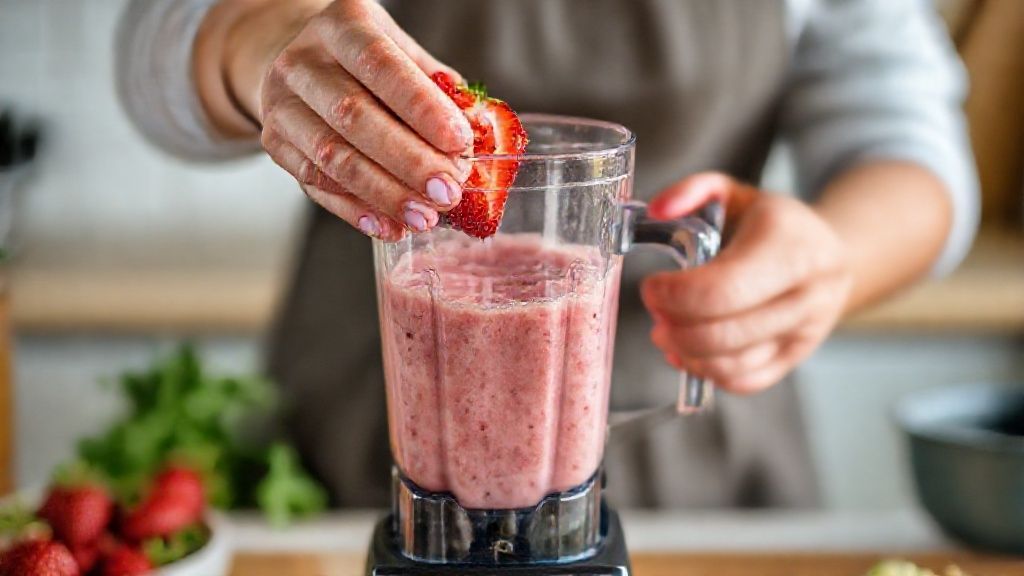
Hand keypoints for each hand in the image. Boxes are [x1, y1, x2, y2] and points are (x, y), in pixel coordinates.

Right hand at [226, 0, 473, 239]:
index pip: (381, 65)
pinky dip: (356, 211)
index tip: (459, 142)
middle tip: (448, 191)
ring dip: (384, 194)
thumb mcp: (402, 53)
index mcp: (342, 26)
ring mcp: (282, 104)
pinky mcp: (275, 144)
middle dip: (407, 161)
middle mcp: (303, 62)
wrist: (293, 58)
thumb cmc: (363, 60)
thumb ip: (439, 89)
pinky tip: (390, 226)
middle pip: (354, 117)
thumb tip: (480, 129)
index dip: (421, 107)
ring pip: (332, 158)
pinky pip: (315, 185)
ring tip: (424, 217)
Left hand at [641, 173, 852, 394]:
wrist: (829, 254)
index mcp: (791, 245)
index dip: (676, 296)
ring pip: (732, 364)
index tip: (652, 287)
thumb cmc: (771, 224)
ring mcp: (806, 331)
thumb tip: (658, 209)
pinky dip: (708, 373)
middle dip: (675, 328)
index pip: (722, 289)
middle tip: (655, 313)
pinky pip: (745, 381)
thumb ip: (693, 190)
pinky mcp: (796, 357)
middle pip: (724, 333)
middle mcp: (807, 293)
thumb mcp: (735, 192)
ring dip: (686, 354)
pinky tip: (688, 353)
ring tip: (666, 333)